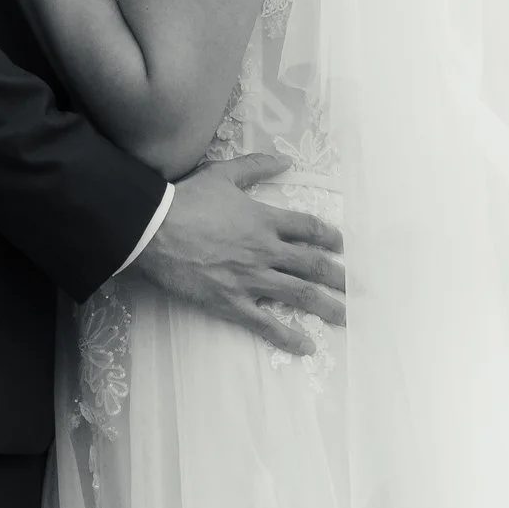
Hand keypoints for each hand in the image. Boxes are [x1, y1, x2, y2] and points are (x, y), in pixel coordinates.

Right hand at [138, 154, 344, 354]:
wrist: (153, 229)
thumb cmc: (185, 199)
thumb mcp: (222, 174)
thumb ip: (255, 166)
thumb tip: (284, 161)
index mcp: (265, 220)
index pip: (309, 228)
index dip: (329, 236)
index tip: (341, 246)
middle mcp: (266, 250)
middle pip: (313, 264)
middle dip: (338, 276)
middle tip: (354, 287)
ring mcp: (252, 279)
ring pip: (300, 294)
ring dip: (327, 306)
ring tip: (345, 317)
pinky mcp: (232, 302)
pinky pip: (267, 323)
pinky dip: (288, 336)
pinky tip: (307, 346)